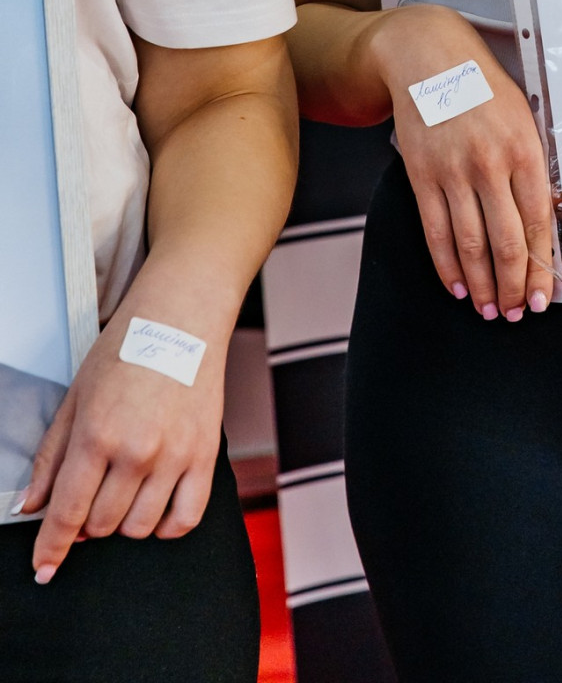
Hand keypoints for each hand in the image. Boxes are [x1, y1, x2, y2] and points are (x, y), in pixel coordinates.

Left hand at [22, 302, 224, 582]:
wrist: (182, 317)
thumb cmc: (127, 348)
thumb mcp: (76, 397)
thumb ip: (51, 457)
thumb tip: (31, 506)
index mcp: (97, 435)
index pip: (67, 514)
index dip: (50, 549)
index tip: (44, 568)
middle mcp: (137, 451)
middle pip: (102, 526)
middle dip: (87, 522)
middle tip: (92, 495)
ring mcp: (174, 455)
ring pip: (140, 527)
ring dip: (124, 522)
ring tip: (124, 491)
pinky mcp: (206, 454)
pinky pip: (186, 518)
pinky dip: (166, 526)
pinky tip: (156, 507)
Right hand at [370, 6, 553, 320]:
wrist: (429, 58)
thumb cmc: (482, 87)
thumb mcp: (524, 117)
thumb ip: (532, 167)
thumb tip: (541, 223)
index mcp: (525, 149)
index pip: (538, 223)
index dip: (540, 268)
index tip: (544, 297)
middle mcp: (491, 164)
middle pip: (506, 242)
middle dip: (513, 287)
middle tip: (518, 313)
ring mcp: (453, 172)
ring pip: (471, 245)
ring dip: (482, 285)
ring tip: (490, 310)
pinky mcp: (422, 176)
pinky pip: (436, 232)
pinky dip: (448, 266)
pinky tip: (459, 287)